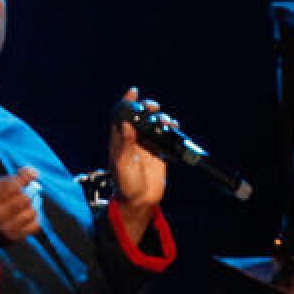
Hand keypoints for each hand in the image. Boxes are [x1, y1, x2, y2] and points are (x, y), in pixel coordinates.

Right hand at [0, 166, 41, 253]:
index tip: (32, 174)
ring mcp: (6, 229)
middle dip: (27, 193)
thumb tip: (32, 172)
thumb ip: (7, 180)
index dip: (24, 179)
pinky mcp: (15, 238)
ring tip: (25, 206)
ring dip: (31, 206)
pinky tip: (28, 215)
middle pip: (24, 199)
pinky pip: (35, 225)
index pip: (12, 187)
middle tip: (24, 194)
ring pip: (32, 212)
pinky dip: (35, 218)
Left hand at [110, 87, 170, 209]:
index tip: (133, 91)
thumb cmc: (125, 185)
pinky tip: (173, 127)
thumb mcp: (122, 164)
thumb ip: (124, 145)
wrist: (140, 201)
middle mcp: (133, 141)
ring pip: (154, 126)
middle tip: (152, 106)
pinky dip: (170, 130)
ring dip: (160, 119)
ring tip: (165, 120)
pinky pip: (166, 138)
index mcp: (120, 141)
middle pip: (140, 118)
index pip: (121, 117)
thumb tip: (126, 125)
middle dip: (146, 108)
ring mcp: (147, 147)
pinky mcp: (159, 154)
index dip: (126, 103)